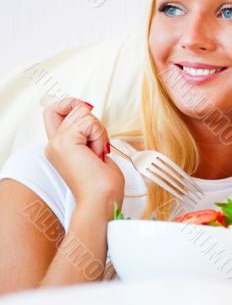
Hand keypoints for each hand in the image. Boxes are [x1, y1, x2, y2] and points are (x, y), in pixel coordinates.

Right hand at [42, 97, 124, 213]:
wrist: (101, 201)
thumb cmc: (103, 183)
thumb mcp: (94, 149)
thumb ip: (85, 131)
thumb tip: (86, 107)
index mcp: (59, 146)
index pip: (54, 110)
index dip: (71, 105)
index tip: (89, 123)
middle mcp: (53, 143)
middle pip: (75, 107)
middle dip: (94, 123)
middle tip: (97, 147)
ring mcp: (57, 142)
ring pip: (84, 112)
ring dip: (99, 132)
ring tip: (96, 154)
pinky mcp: (65, 142)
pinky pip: (89, 122)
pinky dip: (99, 136)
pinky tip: (96, 154)